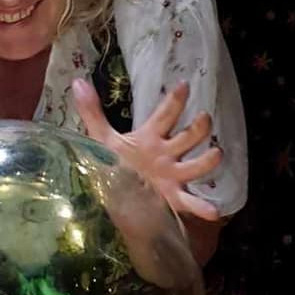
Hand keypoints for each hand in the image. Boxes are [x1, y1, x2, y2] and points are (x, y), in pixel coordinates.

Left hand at [72, 78, 221, 220]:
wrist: (114, 197)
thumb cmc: (114, 163)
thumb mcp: (102, 139)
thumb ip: (92, 112)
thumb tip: (77, 82)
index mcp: (150, 137)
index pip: (165, 115)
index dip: (174, 100)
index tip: (183, 85)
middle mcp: (166, 154)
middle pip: (188, 137)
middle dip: (198, 128)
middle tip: (204, 119)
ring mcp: (172, 176)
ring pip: (195, 166)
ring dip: (206, 161)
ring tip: (216, 154)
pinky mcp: (172, 197)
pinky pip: (189, 202)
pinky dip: (202, 207)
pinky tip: (213, 212)